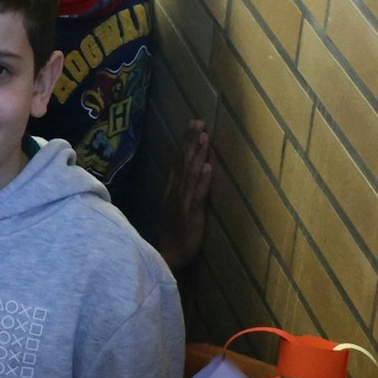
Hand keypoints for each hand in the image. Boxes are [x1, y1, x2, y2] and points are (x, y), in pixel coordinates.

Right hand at [156, 119, 212, 270]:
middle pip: (183, 162)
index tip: (194, 124)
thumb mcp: (174, 208)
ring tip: (204, 137)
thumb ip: (180, 190)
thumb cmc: (174, 234)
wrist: (168, 257)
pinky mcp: (191, 214)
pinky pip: (197, 195)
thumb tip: (190, 172)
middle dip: (191, 141)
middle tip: (199, 121)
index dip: (186, 142)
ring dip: (197, 154)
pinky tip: (208, 166)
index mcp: (172, 190)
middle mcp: (175, 192)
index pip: (179, 161)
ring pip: (190, 174)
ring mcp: (182, 202)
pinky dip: (202, 180)